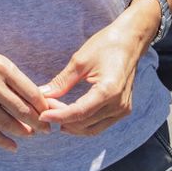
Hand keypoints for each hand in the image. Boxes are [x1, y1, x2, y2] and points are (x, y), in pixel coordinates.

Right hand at [0, 19, 48, 150]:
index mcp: (3, 68)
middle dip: (38, 123)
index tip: (51, 113)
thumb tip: (37, 100)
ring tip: (31, 134)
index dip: (44, 107)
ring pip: (7, 122)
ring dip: (23, 132)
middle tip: (47, 129)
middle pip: (22, 110)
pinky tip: (13, 146)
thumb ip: (15, 80)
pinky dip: (2, 141)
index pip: (32, 93)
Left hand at [37, 16, 148, 135]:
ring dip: (72, 124)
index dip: (58, 116)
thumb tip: (43, 94)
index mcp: (109, 91)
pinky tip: (69, 115)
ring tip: (55, 111)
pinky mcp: (123, 110)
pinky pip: (100, 124)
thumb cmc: (105, 46)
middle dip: (63, 119)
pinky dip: (84, 123)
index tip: (41, 116)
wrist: (129, 41)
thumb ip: (62, 81)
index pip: (79, 112)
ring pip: (92, 129)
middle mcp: (118, 104)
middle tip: (45, 108)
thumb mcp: (80, 61)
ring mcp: (123, 109)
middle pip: (85, 123)